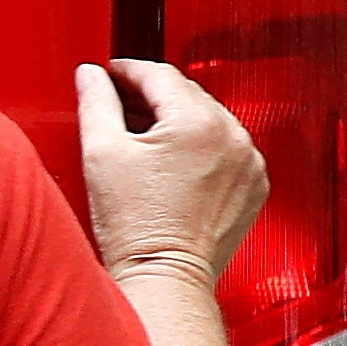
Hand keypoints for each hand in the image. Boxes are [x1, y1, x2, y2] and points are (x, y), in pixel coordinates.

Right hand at [76, 59, 268, 287]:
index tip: (109, 76)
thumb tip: (93, 77)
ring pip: (208, 120)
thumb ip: (96, 101)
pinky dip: (201, 149)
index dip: (126, 70)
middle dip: (150, 96)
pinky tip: (171, 166)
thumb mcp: (102, 152)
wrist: (165, 275)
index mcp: (198, 122)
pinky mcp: (253, 187)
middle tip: (118, 107)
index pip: (159, 74)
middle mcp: (232, 138)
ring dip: (176, 122)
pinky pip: (226, 149)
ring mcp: (248, 164)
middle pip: (185, 95)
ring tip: (143, 142)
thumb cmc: (137, 227)